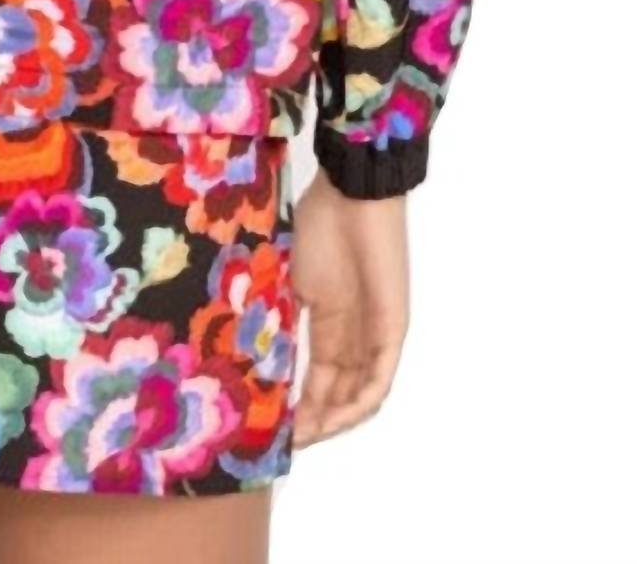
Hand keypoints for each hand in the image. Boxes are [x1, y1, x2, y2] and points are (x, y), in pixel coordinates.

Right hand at [289, 166, 409, 446]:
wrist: (353, 194)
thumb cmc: (318, 224)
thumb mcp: (287, 276)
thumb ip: (276, 312)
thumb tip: (244, 345)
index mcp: (329, 323)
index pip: (314, 378)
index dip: (294, 406)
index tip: (267, 427)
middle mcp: (353, 336)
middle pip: (335, 394)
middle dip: (311, 422)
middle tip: (282, 442)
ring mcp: (374, 334)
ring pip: (358, 394)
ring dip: (333, 420)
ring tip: (305, 436)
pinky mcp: (392, 329)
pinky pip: (379, 379)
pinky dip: (359, 403)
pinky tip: (337, 418)